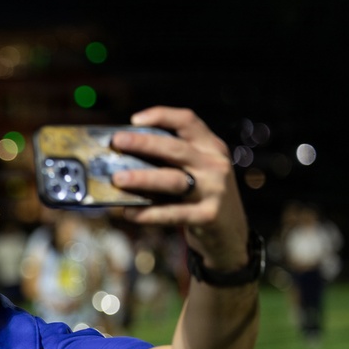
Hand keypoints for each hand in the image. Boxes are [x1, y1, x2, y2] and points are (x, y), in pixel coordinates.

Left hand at [110, 106, 249, 270]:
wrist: (231, 233)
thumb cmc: (201, 196)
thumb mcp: (197, 171)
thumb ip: (170, 161)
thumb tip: (122, 157)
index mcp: (211, 147)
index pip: (188, 121)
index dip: (162, 116)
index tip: (135, 120)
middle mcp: (215, 164)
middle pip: (176, 149)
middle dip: (143, 143)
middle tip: (117, 142)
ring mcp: (214, 190)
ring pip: (173, 180)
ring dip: (142, 178)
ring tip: (117, 179)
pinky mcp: (208, 216)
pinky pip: (172, 213)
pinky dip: (148, 213)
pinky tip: (128, 213)